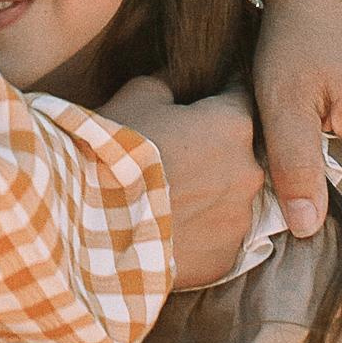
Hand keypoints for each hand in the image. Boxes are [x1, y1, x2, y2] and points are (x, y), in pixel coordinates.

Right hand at [102, 76, 262, 291]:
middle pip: (237, 155)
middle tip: (174, 159)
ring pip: (229, 199)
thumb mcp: (137, 96)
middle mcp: (249, 172)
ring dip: (208, 196)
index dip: (216, 100)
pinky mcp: (225, 260)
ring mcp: (239, 220)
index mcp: (233, 125)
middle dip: (213, 153)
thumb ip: (169, 84)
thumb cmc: (116, 151)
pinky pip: (218, 239)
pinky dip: (199, 234)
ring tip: (167, 200)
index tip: (197, 106)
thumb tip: (177, 83)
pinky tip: (167, 230)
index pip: (239, 98)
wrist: (92, 223)